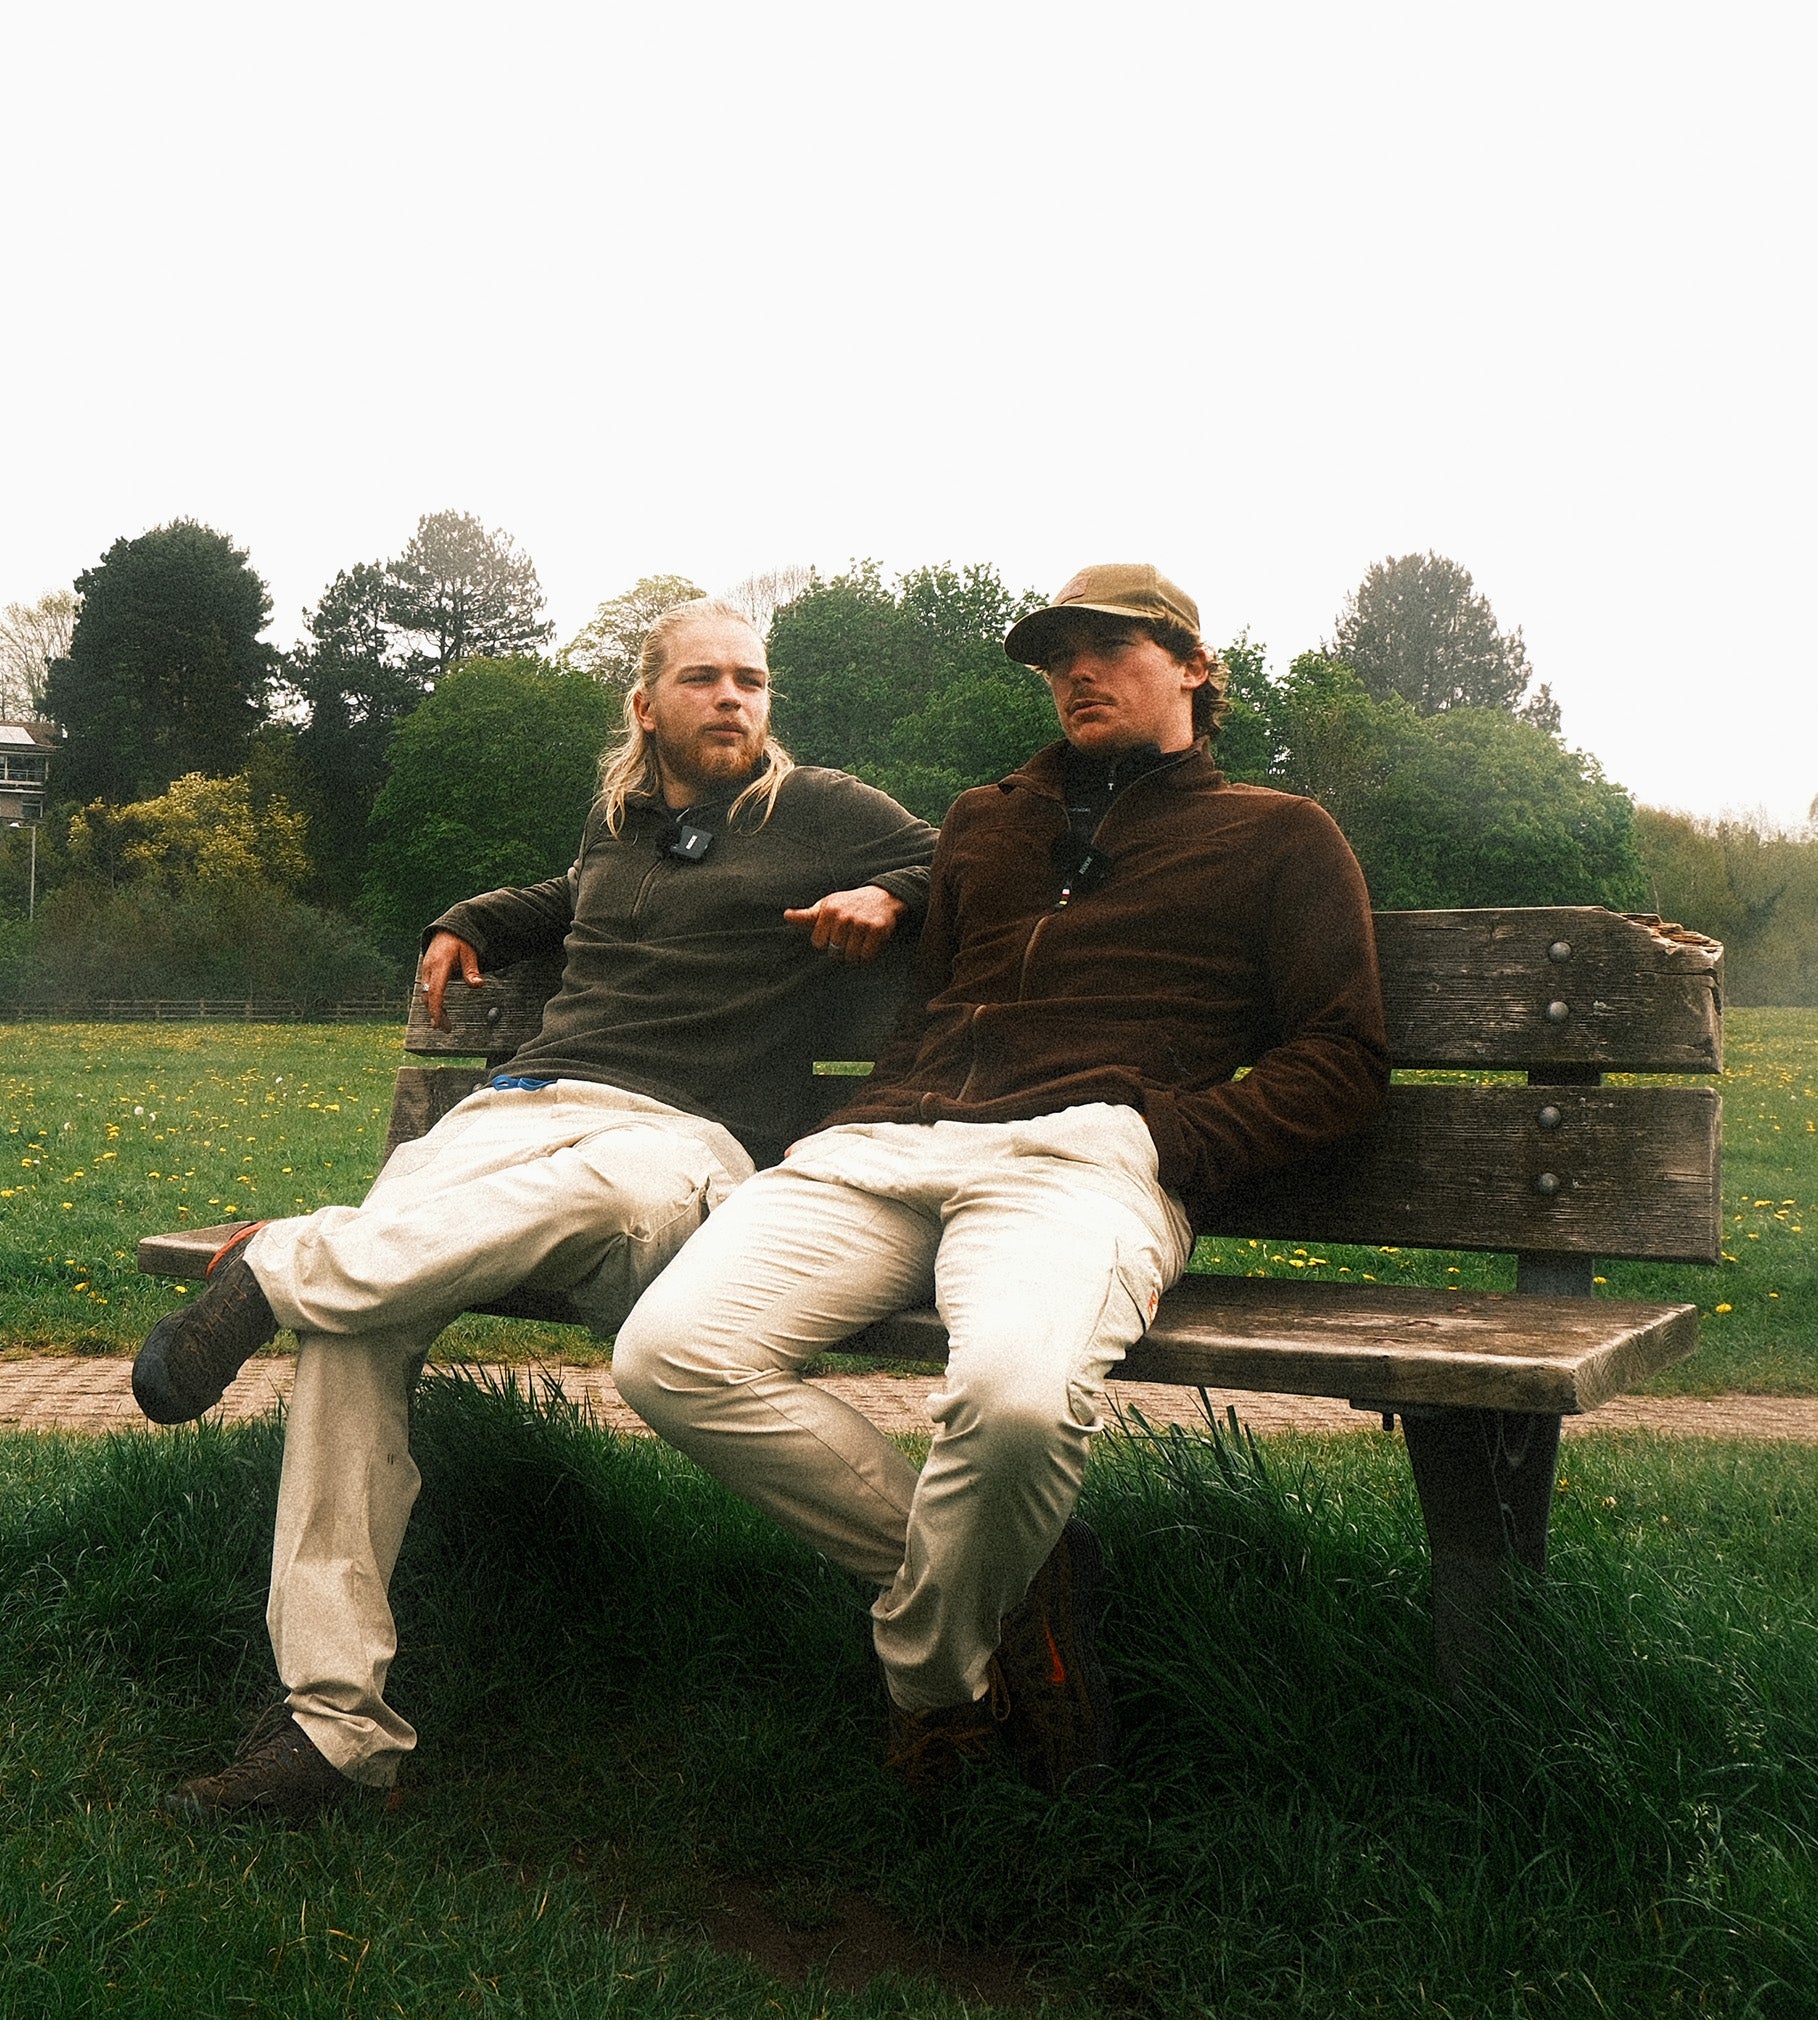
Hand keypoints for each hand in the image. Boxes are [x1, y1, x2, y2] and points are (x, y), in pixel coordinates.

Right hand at [418, 932, 482, 1031]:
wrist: (447, 930)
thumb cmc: (460, 941)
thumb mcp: (469, 953)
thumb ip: (472, 970)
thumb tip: (478, 984)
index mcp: (439, 964)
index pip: (436, 991)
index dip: (437, 1010)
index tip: (440, 1023)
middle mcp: (429, 969)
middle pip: (428, 997)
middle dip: (435, 1014)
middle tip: (445, 1028)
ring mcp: (426, 971)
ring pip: (426, 995)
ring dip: (433, 1009)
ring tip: (443, 1023)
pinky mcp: (426, 973)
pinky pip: (427, 990)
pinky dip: (433, 1001)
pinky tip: (441, 1010)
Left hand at [783, 885, 906, 962]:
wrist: (882, 896)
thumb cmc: (849, 905)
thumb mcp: (827, 906)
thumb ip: (806, 916)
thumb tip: (786, 916)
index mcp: (829, 911)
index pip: (819, 944)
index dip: (827, 943)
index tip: (835, 935)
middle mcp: (844, 916)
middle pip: (835, 952)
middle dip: (841, 950)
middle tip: (849, 940)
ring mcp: (861, 922)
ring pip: (850, 956)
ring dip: (854, 955)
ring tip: (858, 943)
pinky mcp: (877, 929)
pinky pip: (867, 956)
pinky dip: (867, 956)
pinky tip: (869, 944)